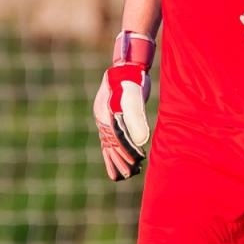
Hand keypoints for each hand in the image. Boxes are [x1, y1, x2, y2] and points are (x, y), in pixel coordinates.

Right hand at [93, 31, 153, 180]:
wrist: (125, 67)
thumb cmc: (130, 81)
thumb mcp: (134, 99)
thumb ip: (136, 119)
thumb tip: (140, 142)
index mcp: (107, 117)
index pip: (117, 140)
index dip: (127, 152)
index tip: (136, 163)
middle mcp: (104, 120)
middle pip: (110, 146)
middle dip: (119, 161)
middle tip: (129, 176)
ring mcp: (106, 120)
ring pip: (109, 145)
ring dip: (117, 159)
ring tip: (127, 173)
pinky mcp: (112, 118)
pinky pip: (111, 139)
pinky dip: (116, 151)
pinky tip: (124, 159)